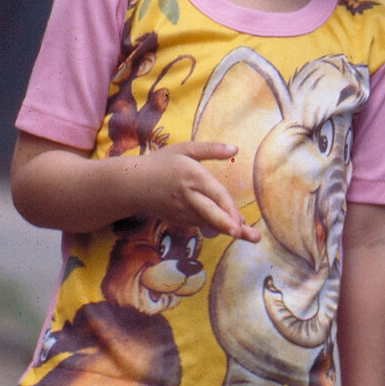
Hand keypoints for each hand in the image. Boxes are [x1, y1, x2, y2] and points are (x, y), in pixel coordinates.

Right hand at [135, 141, 257, 241]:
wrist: (132, 184)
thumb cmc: (161, 164)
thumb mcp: (184, 149)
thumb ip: (210, 149)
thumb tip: (236, 148)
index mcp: (193, 177)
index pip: (215, 195)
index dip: (228, 209)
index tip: (241, 221)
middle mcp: (189, 197)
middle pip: (211, 214)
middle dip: (228, 226)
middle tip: (245, 236)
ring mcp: (183, 212)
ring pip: (210, 222)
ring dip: (230, 229)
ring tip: (252, 237)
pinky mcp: (180, 220)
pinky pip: (202, 224)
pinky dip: (218, 227)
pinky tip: (234, 228)